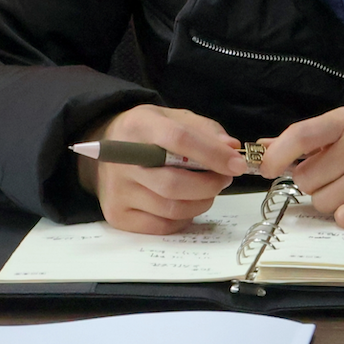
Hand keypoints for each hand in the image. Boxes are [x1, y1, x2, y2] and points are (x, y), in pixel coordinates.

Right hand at [75, 104, 249, 234]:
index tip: (237, 164)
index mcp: (138, 126)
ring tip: (208, 189)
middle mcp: (121, 160)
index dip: (213, 154)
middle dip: (210, 184)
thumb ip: (205, 130)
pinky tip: (188, 203)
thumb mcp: (174, 117)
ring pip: (171, 208)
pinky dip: (184, 217)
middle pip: (174, 183)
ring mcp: (117, 191)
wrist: (106, 148)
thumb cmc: (149, 132)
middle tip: (225, 178)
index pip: (179, 140)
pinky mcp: (117, 215)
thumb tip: (232, 149)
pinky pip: (162, 226)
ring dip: (202, 202)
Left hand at [257, 106, 343, 228]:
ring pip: (322, 202)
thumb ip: (304, 137)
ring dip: (330, 198)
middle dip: (314, 179)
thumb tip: (262, 148)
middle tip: (335, 171)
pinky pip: (343, 218)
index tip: (267, 167)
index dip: (278, 154)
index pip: (302, 135)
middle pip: (306, 179)